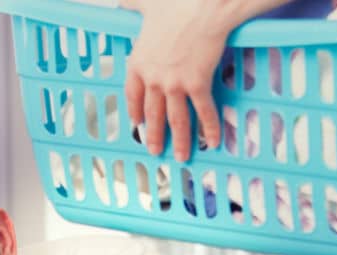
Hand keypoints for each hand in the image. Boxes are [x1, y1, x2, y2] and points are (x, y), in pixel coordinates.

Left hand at [121, 0, 235, 161]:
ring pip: (176, 120)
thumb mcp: (145, 5)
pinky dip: (210, 128)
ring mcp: (175, 85)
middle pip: (153, 114)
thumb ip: (133, 7)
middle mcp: (154, 79)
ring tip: (181, 157)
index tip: (137, 123)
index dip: (135, 111)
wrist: (201, 6)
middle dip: (154, 136)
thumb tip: (123, 2)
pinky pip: (203, 112)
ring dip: (179, 141)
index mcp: (138, 62)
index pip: (132, 95)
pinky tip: (213, 141)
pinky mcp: (198, 84)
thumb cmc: (175, 3)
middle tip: (155, 151)